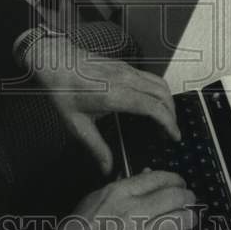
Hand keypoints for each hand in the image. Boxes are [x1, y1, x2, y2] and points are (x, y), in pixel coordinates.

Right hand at [0, 170, 199, 229]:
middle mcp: (132, 212)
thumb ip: (121, 186)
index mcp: (118, 193)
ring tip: (193, 217)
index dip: (175, 179)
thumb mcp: (94, 199)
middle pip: (175, 196)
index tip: (179, 182)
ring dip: (191, 217)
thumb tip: (145, 176)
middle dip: (188, 196)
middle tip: (191, 199)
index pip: (158, 178)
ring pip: (180, 220)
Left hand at [29, 35, 178, 173]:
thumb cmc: (63, 90)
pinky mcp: (125, 66)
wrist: (56, 60)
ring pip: (160, 83)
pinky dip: (159, 91)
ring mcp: (126, 70)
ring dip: (168, 101)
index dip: (168, 122)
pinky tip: (152, 103)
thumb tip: (107, 168)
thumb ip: (96, 147)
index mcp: (114, 95)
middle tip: (171, 132)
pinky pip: (150, 77)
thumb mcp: (77, 124)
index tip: (174, 136)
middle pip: (162, 94)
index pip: (153, 107)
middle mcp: (124, 80)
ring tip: (165, 119)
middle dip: (172, 115)